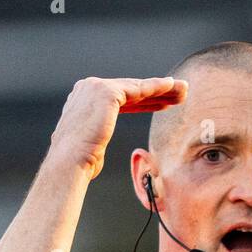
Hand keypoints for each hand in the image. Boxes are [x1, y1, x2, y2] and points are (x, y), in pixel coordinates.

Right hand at [48, 76, 186, 179]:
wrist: (69, 163)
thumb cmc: (80, 164)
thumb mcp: (90, 146)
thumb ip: (95, 139)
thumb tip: (95, 154)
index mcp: (82, 100)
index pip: (120, 98)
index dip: (144, 102)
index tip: (163, 104)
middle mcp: (87, 88)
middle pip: (130, 90)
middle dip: (156, 93)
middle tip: (179, 93)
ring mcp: (95, 87)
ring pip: (137, 87)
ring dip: (162, 88)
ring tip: (183, 90)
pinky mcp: (105, 91)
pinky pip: (138, 89)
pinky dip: (157, 87)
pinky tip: (172, 87)